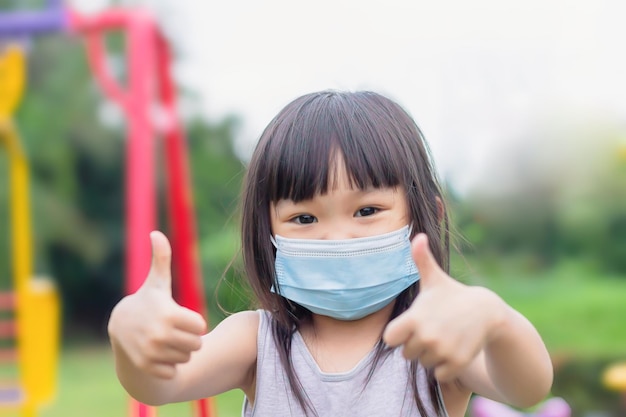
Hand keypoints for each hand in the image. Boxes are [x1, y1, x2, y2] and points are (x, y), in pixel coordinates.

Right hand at [108, 231, 206, 378]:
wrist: (120, 327)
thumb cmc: (147, 301)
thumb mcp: (157, 282)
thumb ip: (162, 258)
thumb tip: (156, 233)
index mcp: (169, 315)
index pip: (200, 326)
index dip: (192, 322)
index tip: (179, 317)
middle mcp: (161, 336)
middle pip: (196, 344)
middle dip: (188, 337)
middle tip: (173, 330)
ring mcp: (153, 353)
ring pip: (185, 358)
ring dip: (179, 351)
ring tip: (165, 339)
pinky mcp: (148, 367)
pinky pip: (172, 371)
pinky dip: (168, 364)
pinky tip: (157, 352)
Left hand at [383, 233, 503, 381]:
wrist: (487, 312)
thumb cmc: (452, 295)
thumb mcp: (435, 279)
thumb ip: (421, 260)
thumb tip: (417, 236)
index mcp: (415, 318)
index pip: (389, 338)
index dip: (398, 334)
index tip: (411, 326)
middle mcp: (426, 337)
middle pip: (407, 354)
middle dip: (417, 345)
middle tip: (433, 330)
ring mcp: (442, 351)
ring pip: (423, 364)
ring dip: (431, 356)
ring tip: (444, 338)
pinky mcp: (456, 364)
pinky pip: (439, 375)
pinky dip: (444, 368)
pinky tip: (452, 351)